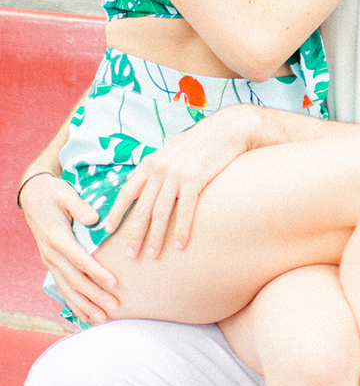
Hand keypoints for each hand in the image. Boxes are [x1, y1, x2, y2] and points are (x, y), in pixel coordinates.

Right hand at [19, 173, 118, 325]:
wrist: (32, 195)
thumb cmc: (53, 192)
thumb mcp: (65, 193)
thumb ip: (79, 206)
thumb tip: (94, 218)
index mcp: (57, 237)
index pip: (80, 259)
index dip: (97, 272)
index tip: (115, 283)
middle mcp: (51, 253)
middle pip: (74, 280)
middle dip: (95, 295)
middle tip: (115, 307)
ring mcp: (50, 260)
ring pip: (67, 288)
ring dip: (84, 305)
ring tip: (102, 319)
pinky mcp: (52, 263)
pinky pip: (62, 287)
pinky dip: (73, 303)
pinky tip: (85, 316)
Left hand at [103, 106, 257, 260]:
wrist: (225, 130)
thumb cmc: (198, 142)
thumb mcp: (168, 150)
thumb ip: (149, 166)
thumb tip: (131, 179)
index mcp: (150, 163)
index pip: (127, 192)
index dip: (116, 212)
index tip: (108, 229)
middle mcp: (159, 170)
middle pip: (142, 208)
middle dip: (134, 234)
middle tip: (129, 254)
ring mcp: (176, 175)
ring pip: (161, 212)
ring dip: (156, 237)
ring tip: (152, 255)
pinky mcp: (195, 179)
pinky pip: (185, 210)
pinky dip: (182, 230)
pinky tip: (180, 245)